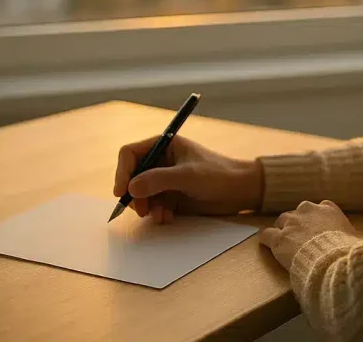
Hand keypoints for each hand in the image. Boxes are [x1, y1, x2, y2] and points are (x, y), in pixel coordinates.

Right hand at [114, 136, 262, 223]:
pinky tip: (168, 217)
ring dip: (147, 207)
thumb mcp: (188, 176)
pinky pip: (153, 204)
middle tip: (142, 210)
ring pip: (141, 193)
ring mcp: (165, 178)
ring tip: (160, 216)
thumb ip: (159, 180)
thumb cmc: (218, 175)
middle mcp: (161, 160)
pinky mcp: (170, 195)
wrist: (240, 191)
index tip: (122, 192)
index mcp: (163, 144)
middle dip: (135, 194)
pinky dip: (156, 212)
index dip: (123, 171)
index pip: (130, 154)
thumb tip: (130, 187)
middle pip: (132, 176)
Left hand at [259, 200, 358, 270]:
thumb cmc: (348, 252)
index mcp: (329, 209)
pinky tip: (267, 246)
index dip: (317, 219)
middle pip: (298, 213)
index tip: (319, 229)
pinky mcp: (279, 238)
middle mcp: (309, 210)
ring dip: (283, 231)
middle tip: (301, 239)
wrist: (333, 261)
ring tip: (285, 243)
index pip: (321, 207)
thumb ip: (353, 236)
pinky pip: (266, 235)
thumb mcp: (357, 239)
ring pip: (281, 221)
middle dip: (299, 224)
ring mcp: (292, 223)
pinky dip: (266, 239)